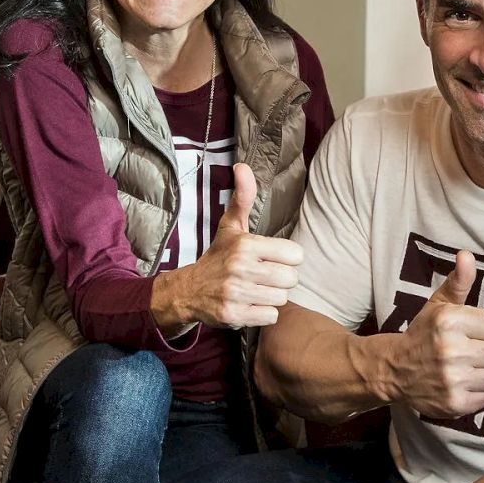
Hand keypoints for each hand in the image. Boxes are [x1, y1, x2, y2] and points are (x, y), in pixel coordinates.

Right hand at [155, 163, 302, 329]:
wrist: (188, 290)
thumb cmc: (219, 255)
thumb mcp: (231, 226)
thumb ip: (244, 197)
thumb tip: (243, 165)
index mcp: (246, 244)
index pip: (295, 255)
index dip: (287, 258)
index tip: (272, 258)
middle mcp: (240, 268)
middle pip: (291, 279)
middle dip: (281, 279)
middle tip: (264, 276)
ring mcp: (236, 293)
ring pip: (281, 298)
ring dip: (272, 296)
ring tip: (256, 289)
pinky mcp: (233, 315)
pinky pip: (270, 317)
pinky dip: (263, 313)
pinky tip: (250, 303)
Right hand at [390, 250, 483, 419]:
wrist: (393, 370)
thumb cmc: (423, 333)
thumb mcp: (438, 305)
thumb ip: (458, 281)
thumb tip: (467, 255)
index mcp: (450, 321)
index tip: (473, 332)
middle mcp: (452, 350)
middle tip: (473, 351)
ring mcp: (453, 380)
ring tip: (470, 367)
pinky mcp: (455, 404)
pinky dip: (480, 392)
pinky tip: (464, 383)